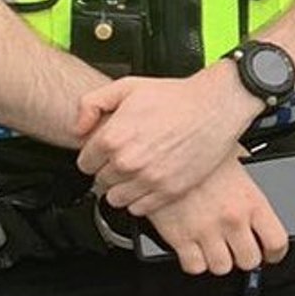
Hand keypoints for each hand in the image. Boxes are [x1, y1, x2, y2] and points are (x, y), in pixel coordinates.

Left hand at [74, 62, 263, 217]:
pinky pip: (140, 209)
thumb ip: (91, 104)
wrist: (216, 107)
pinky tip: (148, 183)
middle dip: (109, 171)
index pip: (84, 163)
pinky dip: (140, 200)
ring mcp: (149, 179)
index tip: (107, 152)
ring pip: (116, 199)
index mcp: (112, 138)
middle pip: (100, 181)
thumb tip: (77, 128)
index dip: (95, 156)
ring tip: (136, 173)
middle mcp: (128, 162)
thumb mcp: (127, 86)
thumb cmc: (177, 97)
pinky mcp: (169, 191)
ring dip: (122, 188)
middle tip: (126, 158)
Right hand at [142, 157, 288, 275]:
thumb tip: (255, 193)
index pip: (276, 242)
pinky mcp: (179, 238)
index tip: (270, 255)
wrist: (161, 153)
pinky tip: (194, 249)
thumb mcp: (235, 158)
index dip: (274, 253)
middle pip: (249, 260)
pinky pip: (194, 266)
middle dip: (244, 257)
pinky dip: (195, 262)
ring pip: (222, 268)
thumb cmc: (197, 150)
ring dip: (219, 260)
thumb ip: (247, 182)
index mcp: (252, 201)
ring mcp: (206, 231)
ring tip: (215, 247)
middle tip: (238, 249)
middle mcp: (232, 219)